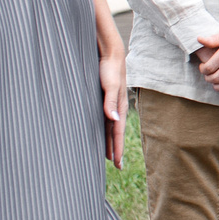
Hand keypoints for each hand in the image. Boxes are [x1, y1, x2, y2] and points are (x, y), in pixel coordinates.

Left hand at [97, 40, 127, 167]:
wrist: (110, 54)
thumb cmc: (110, 68)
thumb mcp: (110, 85)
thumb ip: (110, 102)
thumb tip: (112, 119)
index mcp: (120, 108)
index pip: (118, 133)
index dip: (117, 148)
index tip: (117, 163)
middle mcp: (116, 109)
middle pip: (115, 133)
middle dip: (115, 149)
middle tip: (116, 166)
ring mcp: (110, 105)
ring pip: (109, 128)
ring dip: (108, 141)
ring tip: (107, 155)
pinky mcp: (104, 100)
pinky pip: (104, 120)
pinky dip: (103, 130)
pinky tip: (99, 133)